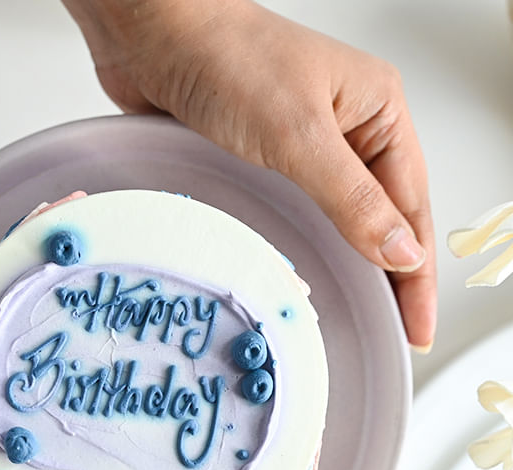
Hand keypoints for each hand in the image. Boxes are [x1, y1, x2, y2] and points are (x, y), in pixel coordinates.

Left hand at [62, 0, 436, 349]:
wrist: (154, 34)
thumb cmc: (228, 59)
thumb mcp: (300, 135)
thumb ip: (351, 198)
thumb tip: (401, 252)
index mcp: (375, 112)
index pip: (411, 208)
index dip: (416, 273)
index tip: (417, 328)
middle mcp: (345, 129)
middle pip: (381, 216)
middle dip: (390, 275)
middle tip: (394, 333)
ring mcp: (301, 145)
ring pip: (337, 217)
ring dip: (348, 263)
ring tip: (356, 315)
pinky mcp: (260, 158)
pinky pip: (293, 212)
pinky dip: (303, 247)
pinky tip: (304, 274)